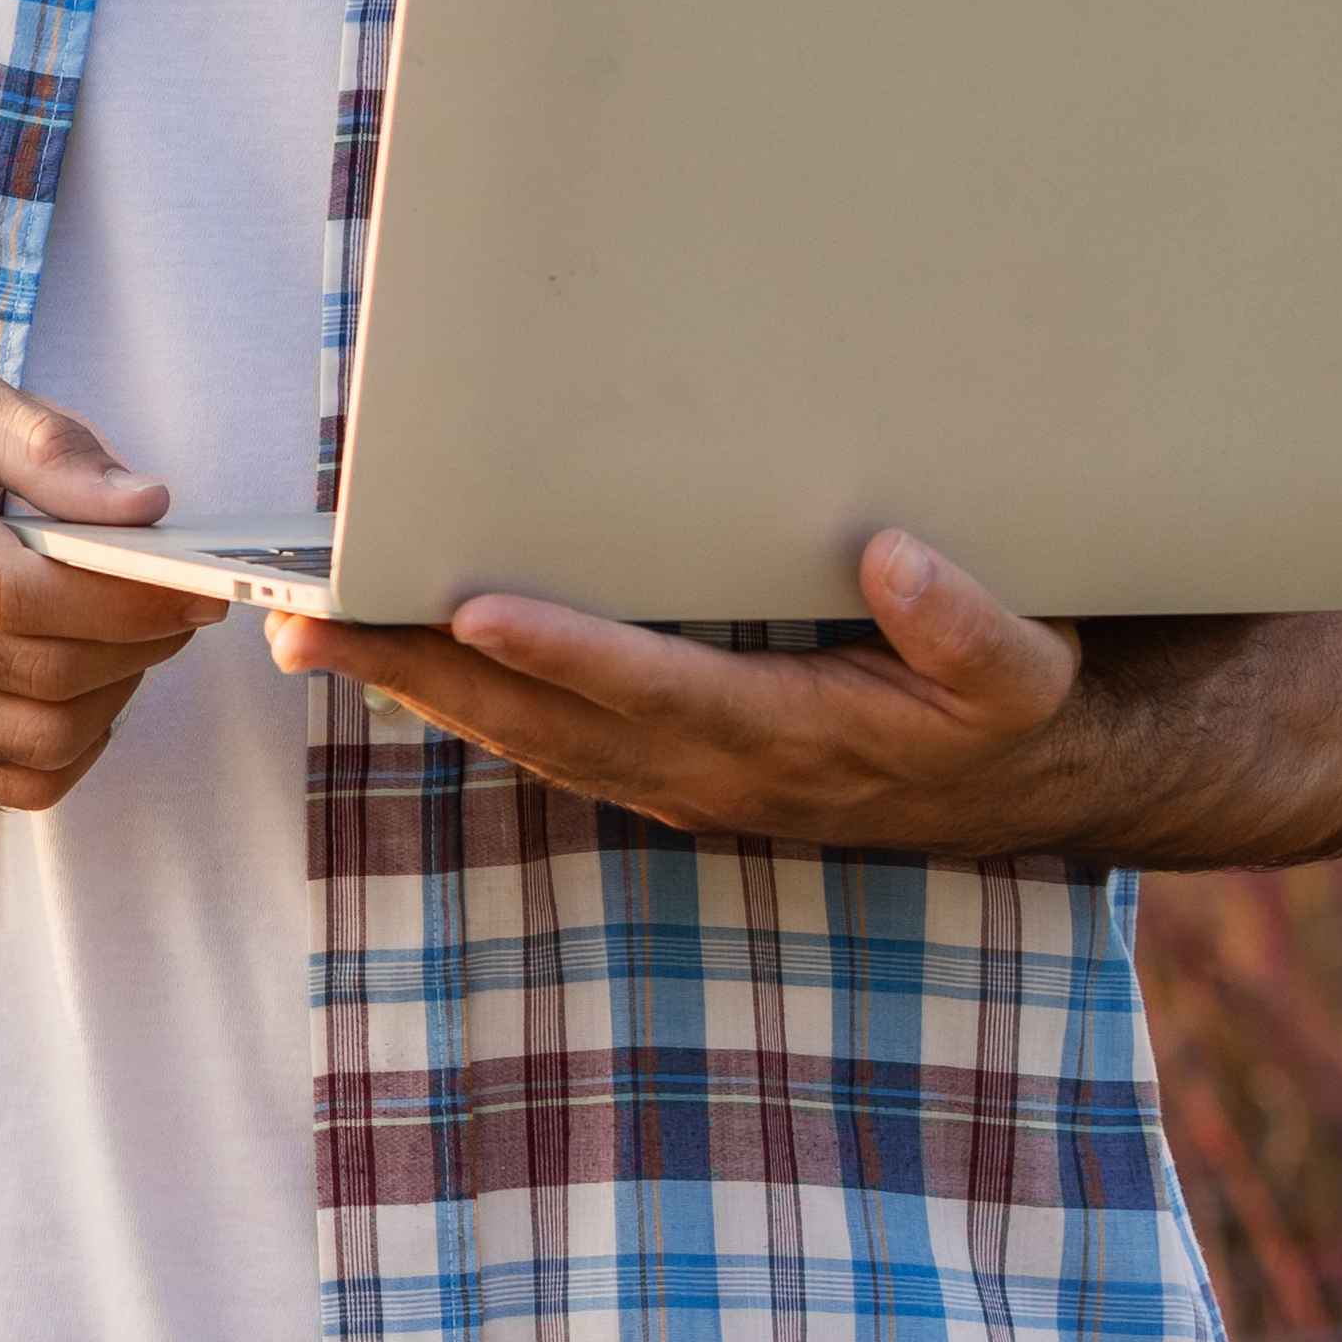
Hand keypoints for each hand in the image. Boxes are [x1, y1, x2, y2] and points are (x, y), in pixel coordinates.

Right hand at [0, 362, 228, 814]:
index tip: (189, 584)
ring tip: (125, 642)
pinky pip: (8, 784)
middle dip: (138, 647)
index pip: (22, 594)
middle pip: (40, 675)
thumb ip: (44, 443)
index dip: (126, 601)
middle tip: (174, 607)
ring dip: (114, 700)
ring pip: (36, 742)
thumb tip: (142, 507)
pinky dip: (70, 748)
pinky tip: (75, 689)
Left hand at [271, 526, 1098, 856]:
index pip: (653, 689)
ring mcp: (685, 779)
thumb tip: (896, 560)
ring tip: (305, 635)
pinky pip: (543, 740)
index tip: (472, 610)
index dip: (564, 655)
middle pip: (543, 722)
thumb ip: (970, 628)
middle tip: (301, 627)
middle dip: (418, 673)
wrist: (1040, 781)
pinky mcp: (672, 769)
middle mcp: (716, 769)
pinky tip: (392, 662)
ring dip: (414, 689)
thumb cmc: (1016, 707)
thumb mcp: (1028, 672)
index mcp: (793, 738)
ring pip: (523, 735)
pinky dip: (461, 703)